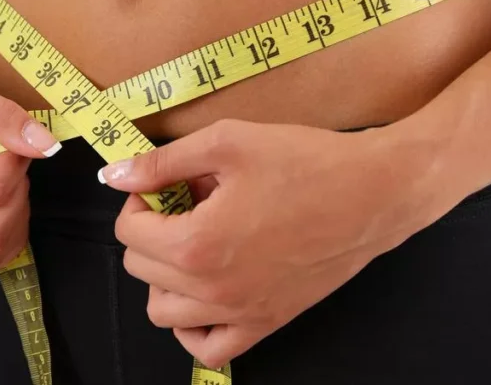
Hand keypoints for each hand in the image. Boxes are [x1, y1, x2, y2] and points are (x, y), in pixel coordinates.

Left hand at [101, 119, 444, 367]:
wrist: (376, 192)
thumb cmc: (305, 161)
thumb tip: (114, 175)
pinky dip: (193, 326)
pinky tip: (204, 292)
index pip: (128, 232)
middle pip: (140, 268)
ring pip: (163, 313)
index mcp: (196, 244)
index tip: (166, 185)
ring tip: (192, 244)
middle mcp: (213, 289)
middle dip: (151, 232)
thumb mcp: (226, 143)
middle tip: (185, 205)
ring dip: (163, 277)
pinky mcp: (267, 322)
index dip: (139, 200)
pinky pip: (208, 348)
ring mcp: (240, 312)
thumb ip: (162, 163)